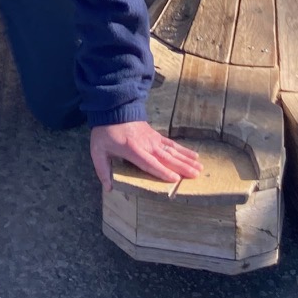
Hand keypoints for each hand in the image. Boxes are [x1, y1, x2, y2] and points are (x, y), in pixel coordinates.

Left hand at [89, 120, 204, 190]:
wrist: (113, 108)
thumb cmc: (105, 132)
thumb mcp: (98, 151)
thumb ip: (103, 170)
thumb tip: (108, 189)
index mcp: (133, 150)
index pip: (150, 163)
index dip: (162, 171)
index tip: (175, 179)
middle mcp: (146, 145)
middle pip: (166, 158)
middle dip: (182, 167)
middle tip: (196, 175)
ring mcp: (153, 139)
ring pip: (173, 151)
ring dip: (186, 159)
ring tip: (199, 167)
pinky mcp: (156, 135)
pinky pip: (171, 144)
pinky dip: (183, 149)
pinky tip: (194, 154)